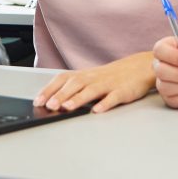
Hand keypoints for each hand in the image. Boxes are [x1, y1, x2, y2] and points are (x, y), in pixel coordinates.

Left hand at [34, 54, 154, 113]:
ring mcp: (109, 84)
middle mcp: (94, 78)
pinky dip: (105, 103)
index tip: (38, 101)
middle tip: (49, 106)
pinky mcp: (123, 91)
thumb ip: (75, 90)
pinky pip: (114, 97)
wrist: (139, 67)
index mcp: (85, 75)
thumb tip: (53, 102)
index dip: (50, 89)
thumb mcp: (92, 80)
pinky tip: (97, 110)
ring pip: (92, 90)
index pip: (63, 79)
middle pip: (75, 84)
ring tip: (67, 108)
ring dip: (78, 99)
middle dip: (61, 95)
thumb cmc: (112, 76)